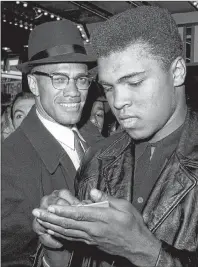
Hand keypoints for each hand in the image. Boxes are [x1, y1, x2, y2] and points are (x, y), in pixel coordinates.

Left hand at [32, 189, 160, 265]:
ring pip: (67, 232)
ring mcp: (91, 237)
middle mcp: (93, 229)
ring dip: (51, 226)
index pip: (78, 214)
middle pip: (68, 224)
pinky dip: (60, 235)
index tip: (50, 207)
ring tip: (40, 220)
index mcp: (102, 218)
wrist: (138, 246)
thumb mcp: (125, 206)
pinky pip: (72, 238)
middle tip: (37, 212)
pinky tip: (52, 232)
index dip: (62, 211)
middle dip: (50, 218)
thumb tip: (92, 192)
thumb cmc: (133, 225)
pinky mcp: (91, 242)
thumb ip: (107, 198)